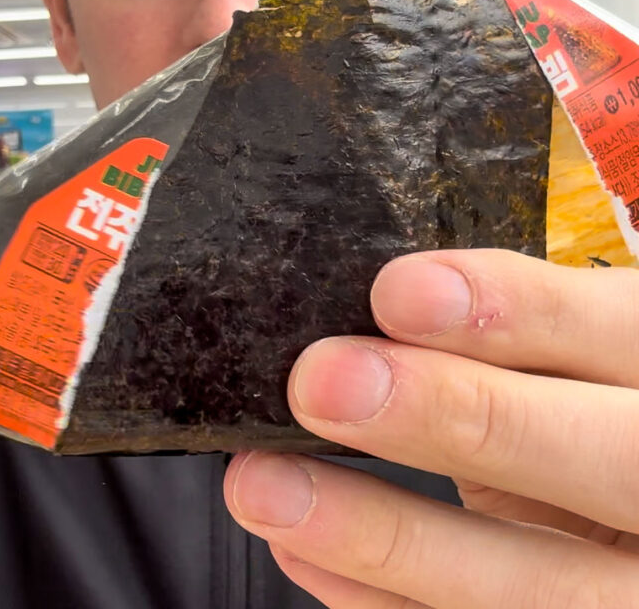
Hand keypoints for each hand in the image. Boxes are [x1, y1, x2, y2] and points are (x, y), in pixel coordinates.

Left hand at [224, 249, 638, 607]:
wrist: (630, 511)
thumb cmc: (586, 405)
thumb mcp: (573, 355)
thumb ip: (509, 334)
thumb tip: (381, 311)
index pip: (615, 332)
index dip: (514, 310)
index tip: (397, 292)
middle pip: (601, 460)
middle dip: (455, 416)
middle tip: (323, 383)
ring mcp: (634, 587)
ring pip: (539, 588)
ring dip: (385, 537)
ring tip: (268, 486)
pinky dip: (383, 600)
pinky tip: (305, 553)